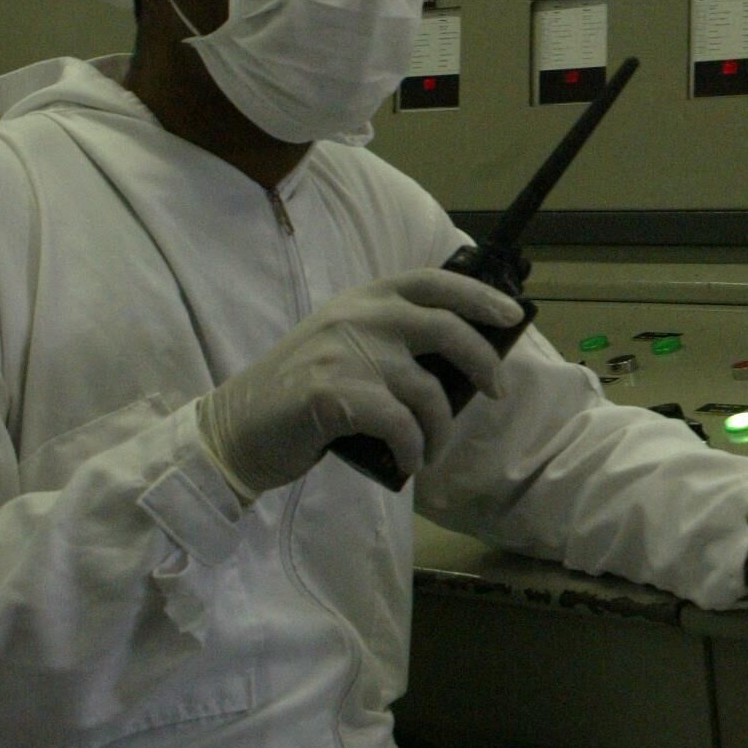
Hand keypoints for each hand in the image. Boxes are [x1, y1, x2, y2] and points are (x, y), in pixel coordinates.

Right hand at [195, 269, 519, 497]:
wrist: (233, 430)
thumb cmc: (298, 393)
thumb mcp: (343, 344)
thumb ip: (390, 338)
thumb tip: (465, 360)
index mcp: (362, 298)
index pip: (433, 283)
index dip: (480, 296)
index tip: (513, 316)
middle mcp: (357, 317)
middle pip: (446, 330)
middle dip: (483, 362)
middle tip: (496, 391)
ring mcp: (345, 353)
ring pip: (428, 390)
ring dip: (440, 429)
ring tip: (431, 450)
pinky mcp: (334, 394)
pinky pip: (401, 424)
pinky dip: (414, 449)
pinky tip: (409, 464)